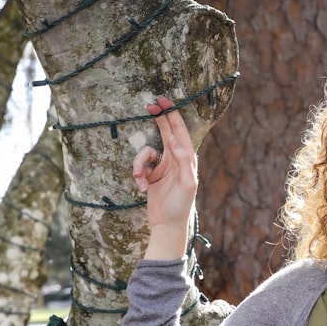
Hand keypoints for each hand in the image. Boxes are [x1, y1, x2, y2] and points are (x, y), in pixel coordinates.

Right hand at [134, 96, 197, 258]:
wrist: (167, 225)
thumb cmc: (181, 205)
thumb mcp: (187, 183)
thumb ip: (184, 161)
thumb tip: (176, 141)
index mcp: (187, 159)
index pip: (180, 131)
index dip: (172, 114)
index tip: (164, 100)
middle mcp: (175, 159)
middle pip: (165, 132)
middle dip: (158, 119)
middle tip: (149, 106)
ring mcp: (162, 166)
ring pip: (146, 152)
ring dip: (139, 164)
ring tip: (141, 179)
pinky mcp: (151, 175)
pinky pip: (140, 167)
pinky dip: (138, 176)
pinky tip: (143, 189)